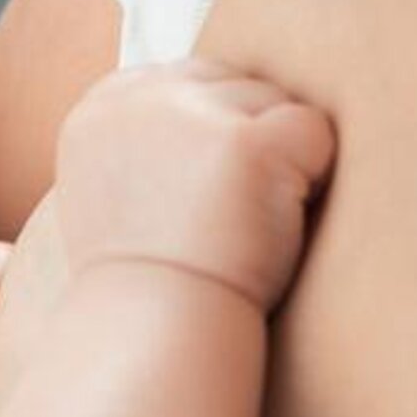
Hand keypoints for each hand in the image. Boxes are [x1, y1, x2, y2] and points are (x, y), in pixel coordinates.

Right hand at [53, 59, 335, 309]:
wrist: (152, 336)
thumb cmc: (146, 286)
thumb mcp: (118, 197)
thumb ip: (151, 142)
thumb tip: (216, 118)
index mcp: (101, 109)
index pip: (193, 79)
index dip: (219, 136)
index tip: (207, 198)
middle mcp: (141, 99)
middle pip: (240, 86)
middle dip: (252, 144)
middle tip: (231, 218)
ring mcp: (192, 116)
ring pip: (279, 106)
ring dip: (282, 165)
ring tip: (246, 228)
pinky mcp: (246, 143)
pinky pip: (314, 132)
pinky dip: (313, 181)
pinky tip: (278, 228)